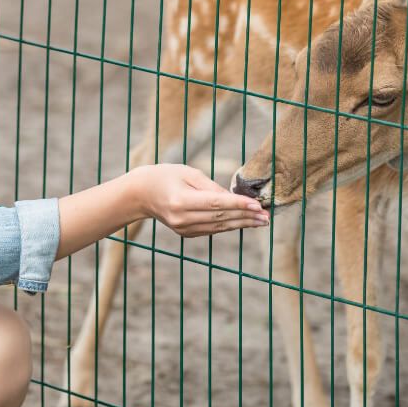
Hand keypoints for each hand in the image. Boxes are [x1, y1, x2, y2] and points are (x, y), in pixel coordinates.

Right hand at [132, 164, 269, 236]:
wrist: (140, 194)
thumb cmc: (165, 176)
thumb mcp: (187, 173)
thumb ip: (211, 186)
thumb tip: (234, 198)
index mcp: (181, 201)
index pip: (216, 204)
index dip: (238, 205)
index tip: (257, 205)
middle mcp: (182, 219)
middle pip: (221, 218)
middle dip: (246, 217)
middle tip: (267, 216)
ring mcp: (184, 229)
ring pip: (219, 227)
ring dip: (242, 224)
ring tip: (261, 221)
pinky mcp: (186, 233)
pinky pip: (212, 230)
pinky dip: (229, 225)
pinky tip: (244, 222)